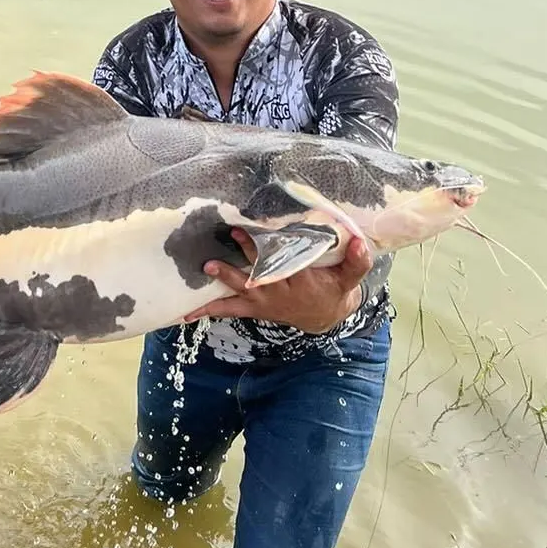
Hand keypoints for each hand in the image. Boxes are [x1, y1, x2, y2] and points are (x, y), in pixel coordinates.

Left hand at [186, 228, 373, 334]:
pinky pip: (227, 309)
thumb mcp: (349, 278)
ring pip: (240, 291)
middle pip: (262, 273)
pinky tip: (186, 312)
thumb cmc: (333, 289)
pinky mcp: (250, 306)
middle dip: (249, 256)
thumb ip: (356, 262)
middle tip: (235, 236)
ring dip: (224, 279)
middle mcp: (278, 292)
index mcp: (301, 281)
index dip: (276, 248)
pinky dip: (208, 310)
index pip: (286, 263)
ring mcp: (261, 300)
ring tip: (208, 266)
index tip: (266, 232)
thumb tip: (360, 242)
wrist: (322, 315)